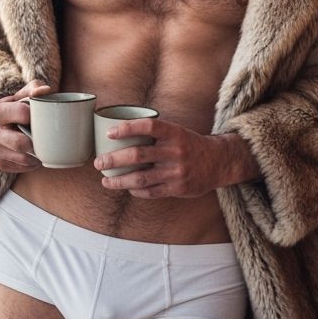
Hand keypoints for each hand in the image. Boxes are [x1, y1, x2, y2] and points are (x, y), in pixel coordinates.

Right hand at [0, 80, 50, 172]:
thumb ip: (35, 88)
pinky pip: (19, 168)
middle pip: (20, 143)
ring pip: (21, 158)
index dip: (37, 115)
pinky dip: (31, 164)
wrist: (10, 121)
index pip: (23, 114)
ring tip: (43, 147)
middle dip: (36, 141)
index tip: (43, 115)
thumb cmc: (22, 105)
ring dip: (36, 155)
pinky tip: (35, 155)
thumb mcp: (27, 92)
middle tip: (46, 137)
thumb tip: (45, 91)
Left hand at [93, 119, 256, 198]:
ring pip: (140, 178)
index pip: (148, 126)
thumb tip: (121, 132)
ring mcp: (176, 171)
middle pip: (138, 155)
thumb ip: (155, 133)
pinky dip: (136, 191)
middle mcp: (174, 151)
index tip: (110, 133)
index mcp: (174, 133)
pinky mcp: (177, 188)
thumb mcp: (176, 131)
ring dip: (119, 180)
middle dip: (114, 159)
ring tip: (105, 181)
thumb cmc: (189, 144)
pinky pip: (151, 192)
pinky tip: (127, 188)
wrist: (218, 162)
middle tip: (98, 162)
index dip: (127, 128)